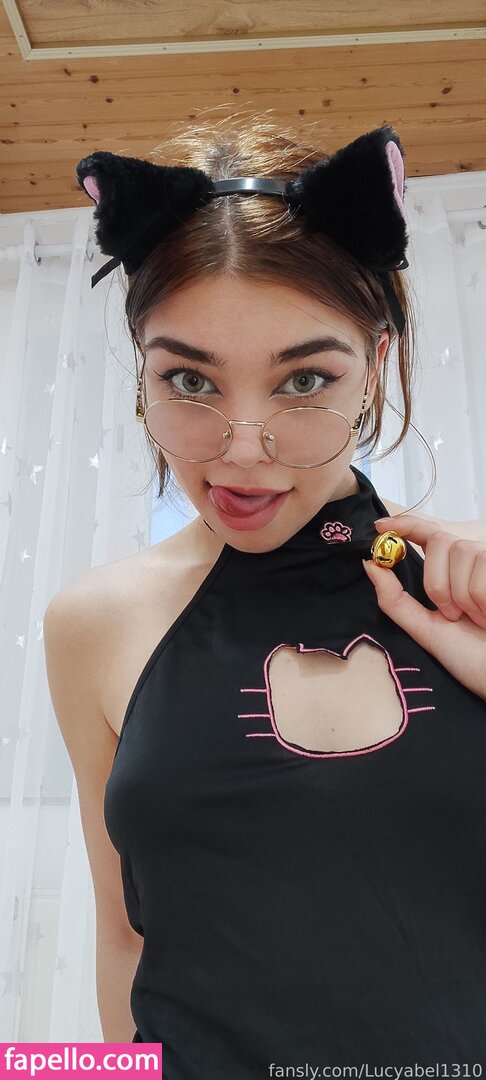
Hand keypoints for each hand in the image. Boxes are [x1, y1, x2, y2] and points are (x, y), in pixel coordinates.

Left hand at [362, 515, 485, 700]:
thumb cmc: (468, 657)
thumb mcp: (426, 628)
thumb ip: (395, 600)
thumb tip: (370, 565)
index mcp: (451, 573)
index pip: (427, 533)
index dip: (405, 523)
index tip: (381, 527)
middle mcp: (472, 562)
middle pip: (440, 540)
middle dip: (437, 581)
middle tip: (452, 614)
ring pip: (462, 551)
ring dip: (462, 594)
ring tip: (477, 618)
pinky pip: (482, 568)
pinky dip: (482, 599)